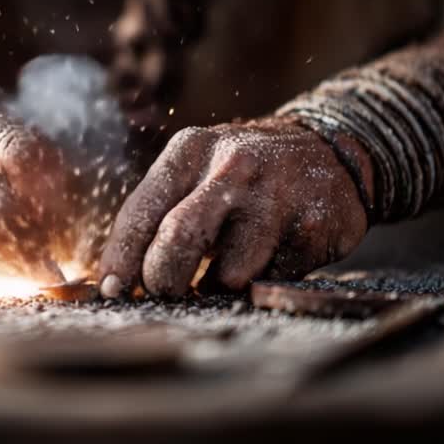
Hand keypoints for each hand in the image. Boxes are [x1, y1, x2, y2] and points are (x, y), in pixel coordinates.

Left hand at [98, 118, 368, 297]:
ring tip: (229, 267)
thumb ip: (159, 216)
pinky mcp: (311, 229)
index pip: (141, 211)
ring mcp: (275, 197)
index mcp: (190, 151)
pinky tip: (272, 255)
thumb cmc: (242, 177)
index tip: (110, 291)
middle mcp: (232, 167)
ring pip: (229, 273)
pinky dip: (261, 282)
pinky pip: (270, 281)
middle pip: (178, 239)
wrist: (333, 152)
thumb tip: (113, 281)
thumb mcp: (197, 172)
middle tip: (166, 292)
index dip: (120, 258)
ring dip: (220, 286)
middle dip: (163, 279)